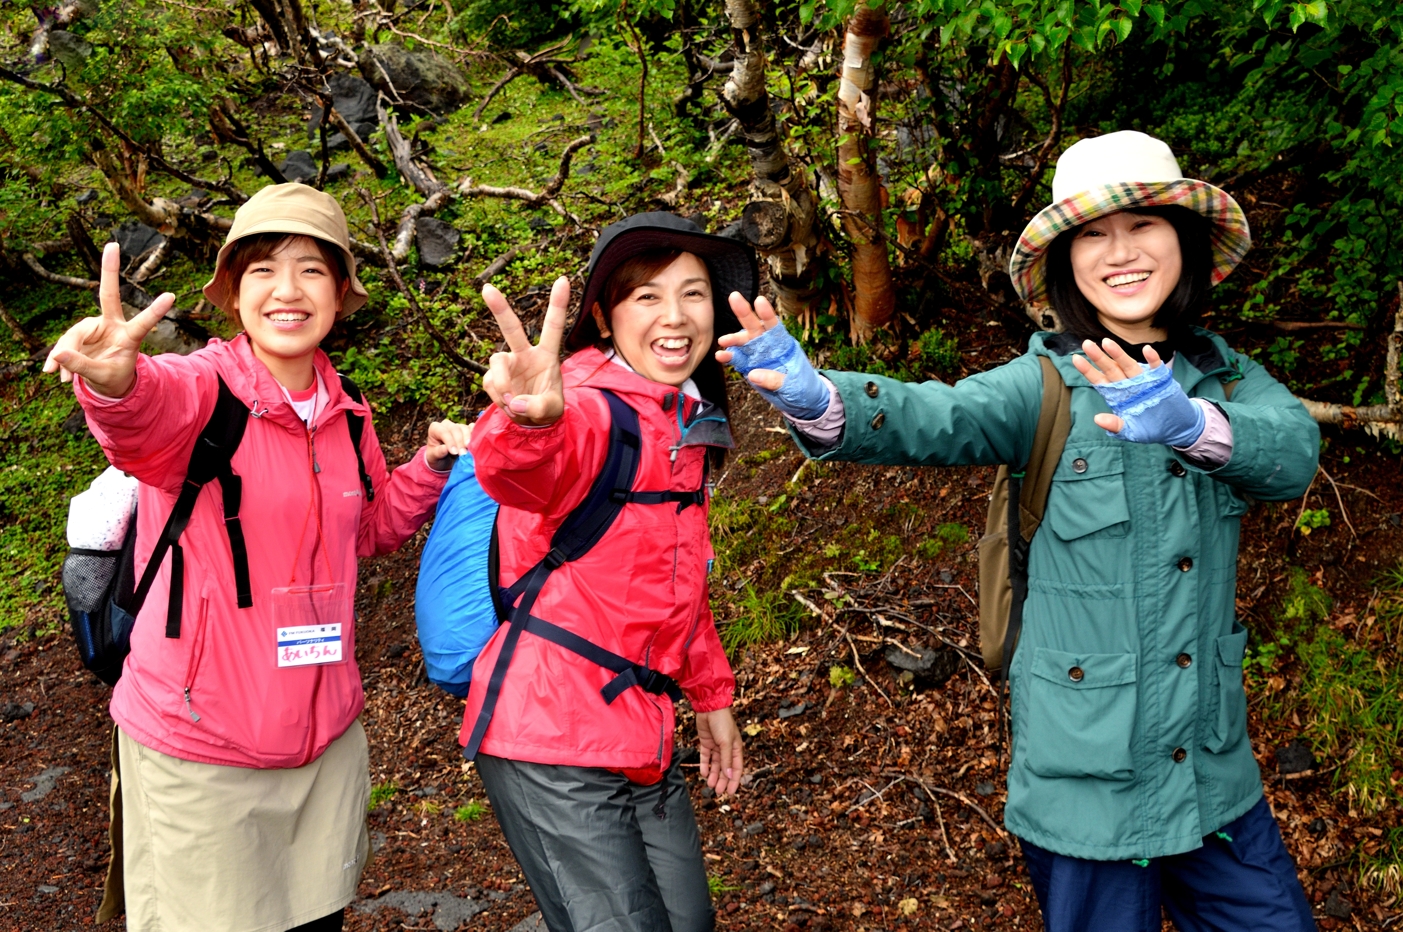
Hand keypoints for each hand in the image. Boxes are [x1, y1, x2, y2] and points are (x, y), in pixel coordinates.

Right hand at [43, 243, 174, 396]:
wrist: (104, 381)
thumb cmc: (112, 376)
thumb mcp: (101, 377)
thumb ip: (82, 366)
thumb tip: (57, 355)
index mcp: (129, 337)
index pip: (143, 323)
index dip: (155, 311)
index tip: (171, 296)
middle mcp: (112, 325)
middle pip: (108, 295)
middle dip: (109, 269)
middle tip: (113, 244)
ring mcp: (95, 326)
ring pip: (73, 335)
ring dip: (66, 357)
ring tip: (65, 379)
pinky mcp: (79, 332)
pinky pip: (63, 344)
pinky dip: (58, 360)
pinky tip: (53, 373)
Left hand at [425, 419, 471, 470]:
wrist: (444, 461)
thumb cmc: (437, 457)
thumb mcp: (433, 457)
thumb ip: (438, 452)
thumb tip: (445, 449)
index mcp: (435, 429)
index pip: (443, 432)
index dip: (449, 441)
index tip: (454, 452)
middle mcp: (447, 425)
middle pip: (455, 429)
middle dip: (459, 442)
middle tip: (463, 454)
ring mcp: (458, 426)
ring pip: (465, 428)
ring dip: (468, 440)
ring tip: (469, 450)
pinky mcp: (468, 429)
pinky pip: (473, 428)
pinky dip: (475, 434)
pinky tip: (476, 442)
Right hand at [481, 278, 567, 426]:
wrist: (531, 422)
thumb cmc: (548, 408)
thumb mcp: (552, 410)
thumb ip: (539, 407)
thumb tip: (515, 402)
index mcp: (546, 355)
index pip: (553, 327)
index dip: (558, 304)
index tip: (563, 280)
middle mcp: (524, 354)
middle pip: (511, 327)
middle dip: (499, 308)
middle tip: (486, 288)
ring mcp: (507, 364)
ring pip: (496, 363)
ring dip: (503, 386)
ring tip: (513, 404)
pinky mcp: (493, 377)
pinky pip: (490, 384)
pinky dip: (498, 399)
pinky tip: (509, 406)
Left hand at [695, 706, 742, 796]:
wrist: (709, 708)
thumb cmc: (722, 722)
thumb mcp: (726, 742)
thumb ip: (726, 759)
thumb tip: (728, 775)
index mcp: (736, 748)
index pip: (736, 768)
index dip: (734, 780)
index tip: (730, 792)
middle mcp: (727, 748)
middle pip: (725, 768)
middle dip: (722, 780)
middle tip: (717, 791)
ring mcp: (716, 746)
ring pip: (715, 764)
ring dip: (713, 775)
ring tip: (710, 785)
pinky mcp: (706, 743)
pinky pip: (706, 757)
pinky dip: (705, 765)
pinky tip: (703, 773)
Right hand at [715, 293, 827, 419]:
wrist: (801, 401)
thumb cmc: (803, 387)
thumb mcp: (794, 384)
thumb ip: (775, 379)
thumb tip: (753, 373)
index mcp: (783, 343)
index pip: (774, 326)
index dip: (767, 314)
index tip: (759, 301)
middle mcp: (768, 345)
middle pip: (755, 327)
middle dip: (744, 313)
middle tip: (734, 297)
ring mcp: (758, 355)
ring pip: (744, 342)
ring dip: (733, 339)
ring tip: (723, 341)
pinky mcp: (750, 367)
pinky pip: (738, 360)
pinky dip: (729, 357)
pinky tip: (721, 355)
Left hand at [1072, 339, 1204, 446]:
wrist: (1176, 427)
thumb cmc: (1150, 427)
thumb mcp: (1130, 431)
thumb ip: (1115, 425)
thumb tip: (1097, 419)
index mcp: (1118, 395)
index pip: (1100, 381)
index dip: (1088, 370)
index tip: (1075, 358)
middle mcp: (1128, 385)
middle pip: (1112, 369)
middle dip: (1099, 357)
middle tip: (1086, 344)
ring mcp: (1144, 381)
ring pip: (1130, 365)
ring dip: (1119, 354)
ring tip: (1107, 342)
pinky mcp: (1161, 381)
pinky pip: (1156, 368)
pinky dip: (1153, 359)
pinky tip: (1147, 349)